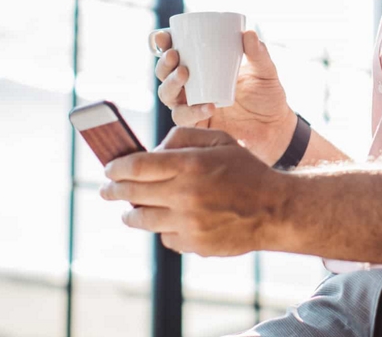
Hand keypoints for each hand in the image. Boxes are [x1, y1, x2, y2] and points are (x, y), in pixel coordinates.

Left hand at [100, 127, 288, 256]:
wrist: (274, 210)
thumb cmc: (246, 170)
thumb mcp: (220, 140)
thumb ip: (183, 137)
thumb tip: (153, 150)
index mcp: (190, 164)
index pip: (137, 166)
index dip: (117, 167)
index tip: (109, 169)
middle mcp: (185, 194)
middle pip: (134, 193)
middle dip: (114, 190)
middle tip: (106, 190)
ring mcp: (189, 223)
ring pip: (144, 219)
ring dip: (131, 214)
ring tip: (128, 211)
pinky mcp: (194, 244)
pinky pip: (166, 237)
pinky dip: (163, 229)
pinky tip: (168, 222)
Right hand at [153, 29, 296, 164]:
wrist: (275, 127)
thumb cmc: (266, 94)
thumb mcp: (265, 71)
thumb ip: (259, 53)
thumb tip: (249, 33)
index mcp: (202, 66)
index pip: (175, 51)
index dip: (163, 43)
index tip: (163, 37)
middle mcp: (192, 85)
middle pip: (164, 73)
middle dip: (164, 63)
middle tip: (175, 56)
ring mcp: (192, 106)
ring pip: (167, 96)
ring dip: (170, 84)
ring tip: (184, 74)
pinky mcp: (198, 126)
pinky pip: (185, 120)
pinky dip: (192, 112)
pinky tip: (208, 105)